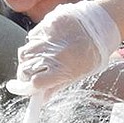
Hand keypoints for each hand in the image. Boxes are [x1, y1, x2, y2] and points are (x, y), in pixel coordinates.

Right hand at [9, 1, 123, 97]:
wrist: (102, 26)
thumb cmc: (94, 53)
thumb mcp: (80, 73)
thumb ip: (59, 85)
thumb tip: (42, 98)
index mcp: (64, 69)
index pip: (36, 82)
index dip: (26, 87)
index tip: (21, 88)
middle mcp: (54, 54)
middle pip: (25, 68)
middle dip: (23, 75)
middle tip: (26, 76)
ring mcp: (49, 38)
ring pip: (24, 52)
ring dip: (26, 60)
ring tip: (35, 60)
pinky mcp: (47, 25)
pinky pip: (32, 37)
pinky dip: (33, 44)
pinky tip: (43, 45)